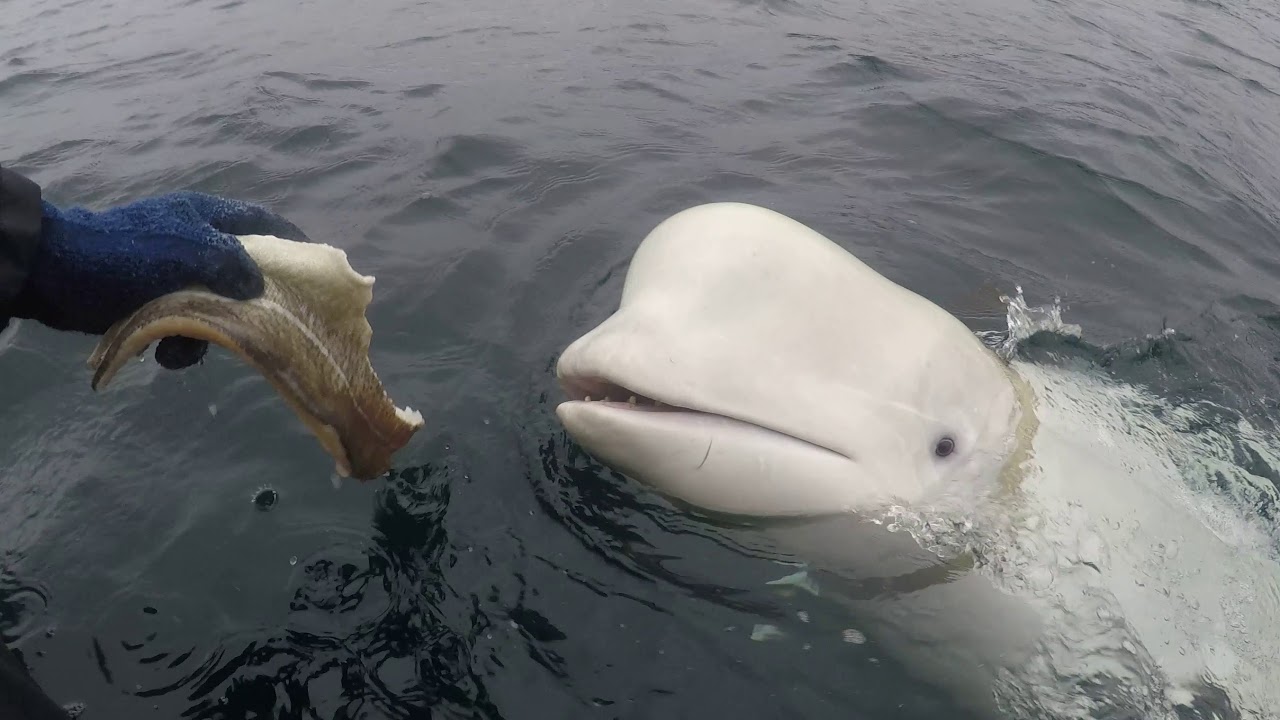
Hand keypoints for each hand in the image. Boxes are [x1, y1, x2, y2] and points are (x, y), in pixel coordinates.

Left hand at [13, 191, 311, 368]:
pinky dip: (181, 345)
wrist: (61, 275)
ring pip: (218, 307)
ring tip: (191, 345)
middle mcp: (197, 243)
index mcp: (207, 217)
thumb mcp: (191, 250)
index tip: (315, 268)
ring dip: (211, 333)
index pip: (263, 221)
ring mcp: (176, 274)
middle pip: (245, 272)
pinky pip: (187, 327)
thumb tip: (258, 286)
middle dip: (251, 303)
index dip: (292, 241)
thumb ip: (234, 263)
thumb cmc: (129, 253)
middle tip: (269, 326)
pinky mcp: (157, 303)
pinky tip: (166, 354)